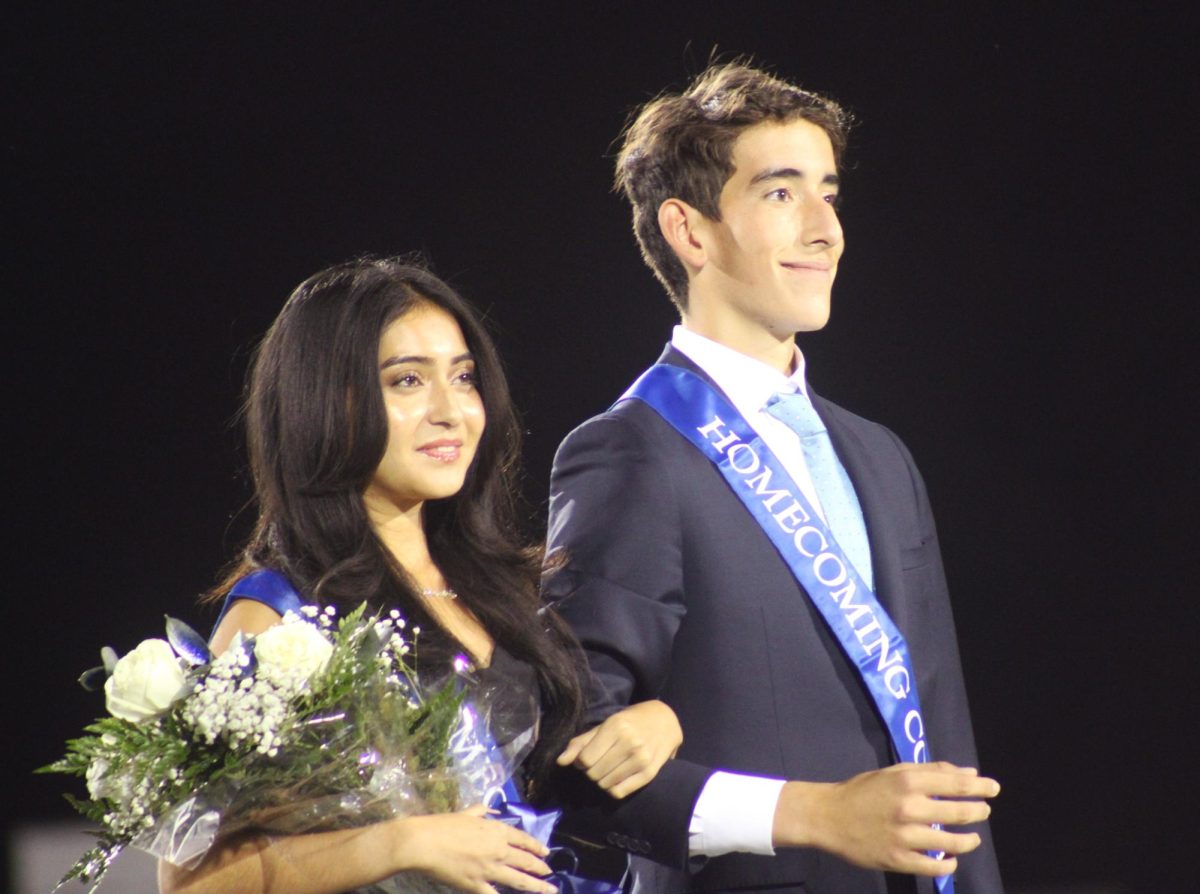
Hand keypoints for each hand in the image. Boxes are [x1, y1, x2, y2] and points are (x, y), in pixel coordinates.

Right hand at [393, 805, 555, 893]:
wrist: (425, 842)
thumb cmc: (443, 824)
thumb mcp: (467, 812)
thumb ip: (482, 811)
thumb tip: (493, 811)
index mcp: (496, 830)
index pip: (523, 839)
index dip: (536, 846)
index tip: (546, 852)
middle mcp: (498, 850)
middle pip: (526, 860)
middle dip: (541, 867)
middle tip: (550, 872)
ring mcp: (489, 869)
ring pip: (519, 880)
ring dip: (536, 886)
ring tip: (549, 890)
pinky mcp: (476, 885)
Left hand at [556, 699, 682, 798]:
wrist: (665, 720)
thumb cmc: (631, 721)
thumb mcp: (605, 725)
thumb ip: (582, 742)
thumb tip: (560, 761)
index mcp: (616, 727)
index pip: (586, 759)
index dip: (581, 762)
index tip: (586, 757)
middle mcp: (630, 743)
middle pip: (594, 773)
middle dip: (591, 771)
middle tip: (599, 763)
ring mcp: (642, 759)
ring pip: (606, 784)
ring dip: (602, 780)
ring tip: (609, 769)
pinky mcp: (650, 773)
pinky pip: (620, 792)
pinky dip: (613, 789)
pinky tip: (616, 778)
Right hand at [773, 762, 999, 877]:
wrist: (829, 817)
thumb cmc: (863, 790)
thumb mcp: (893, 772)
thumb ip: (931, 771)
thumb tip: (968, 772)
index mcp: (907, 781)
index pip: (955, 783)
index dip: (979, 786)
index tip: (993, 788)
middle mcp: (909, 807)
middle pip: (958, 812)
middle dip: (978, 811)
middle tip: (984, 811)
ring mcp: (904, 836)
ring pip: (951, 843)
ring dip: (968, 841)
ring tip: (973, 839)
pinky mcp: (898, 859)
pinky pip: (933, 867)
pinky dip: (948, 865)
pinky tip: (951, 860)